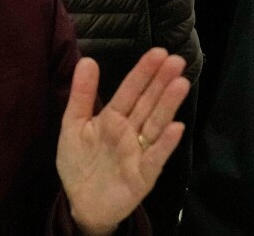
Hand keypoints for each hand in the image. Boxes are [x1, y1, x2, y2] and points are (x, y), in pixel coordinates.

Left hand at [57, 49, 189, 235]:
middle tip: (177, 60)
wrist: (80, 202)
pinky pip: (155, 158)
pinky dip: (165, 144)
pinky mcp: (143, 175)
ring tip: (181, 83)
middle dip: (161, 82)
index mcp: (113, 117)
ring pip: (155, 124)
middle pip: (148, 103)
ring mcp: (139, 152)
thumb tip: (88, 59)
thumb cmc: (78, 162)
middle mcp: (130, 132)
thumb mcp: (73, 124)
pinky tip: (176, 128)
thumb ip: (82, 94)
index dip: (143, 72)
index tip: (159, 52)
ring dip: (168, 105)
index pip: (130, 90)